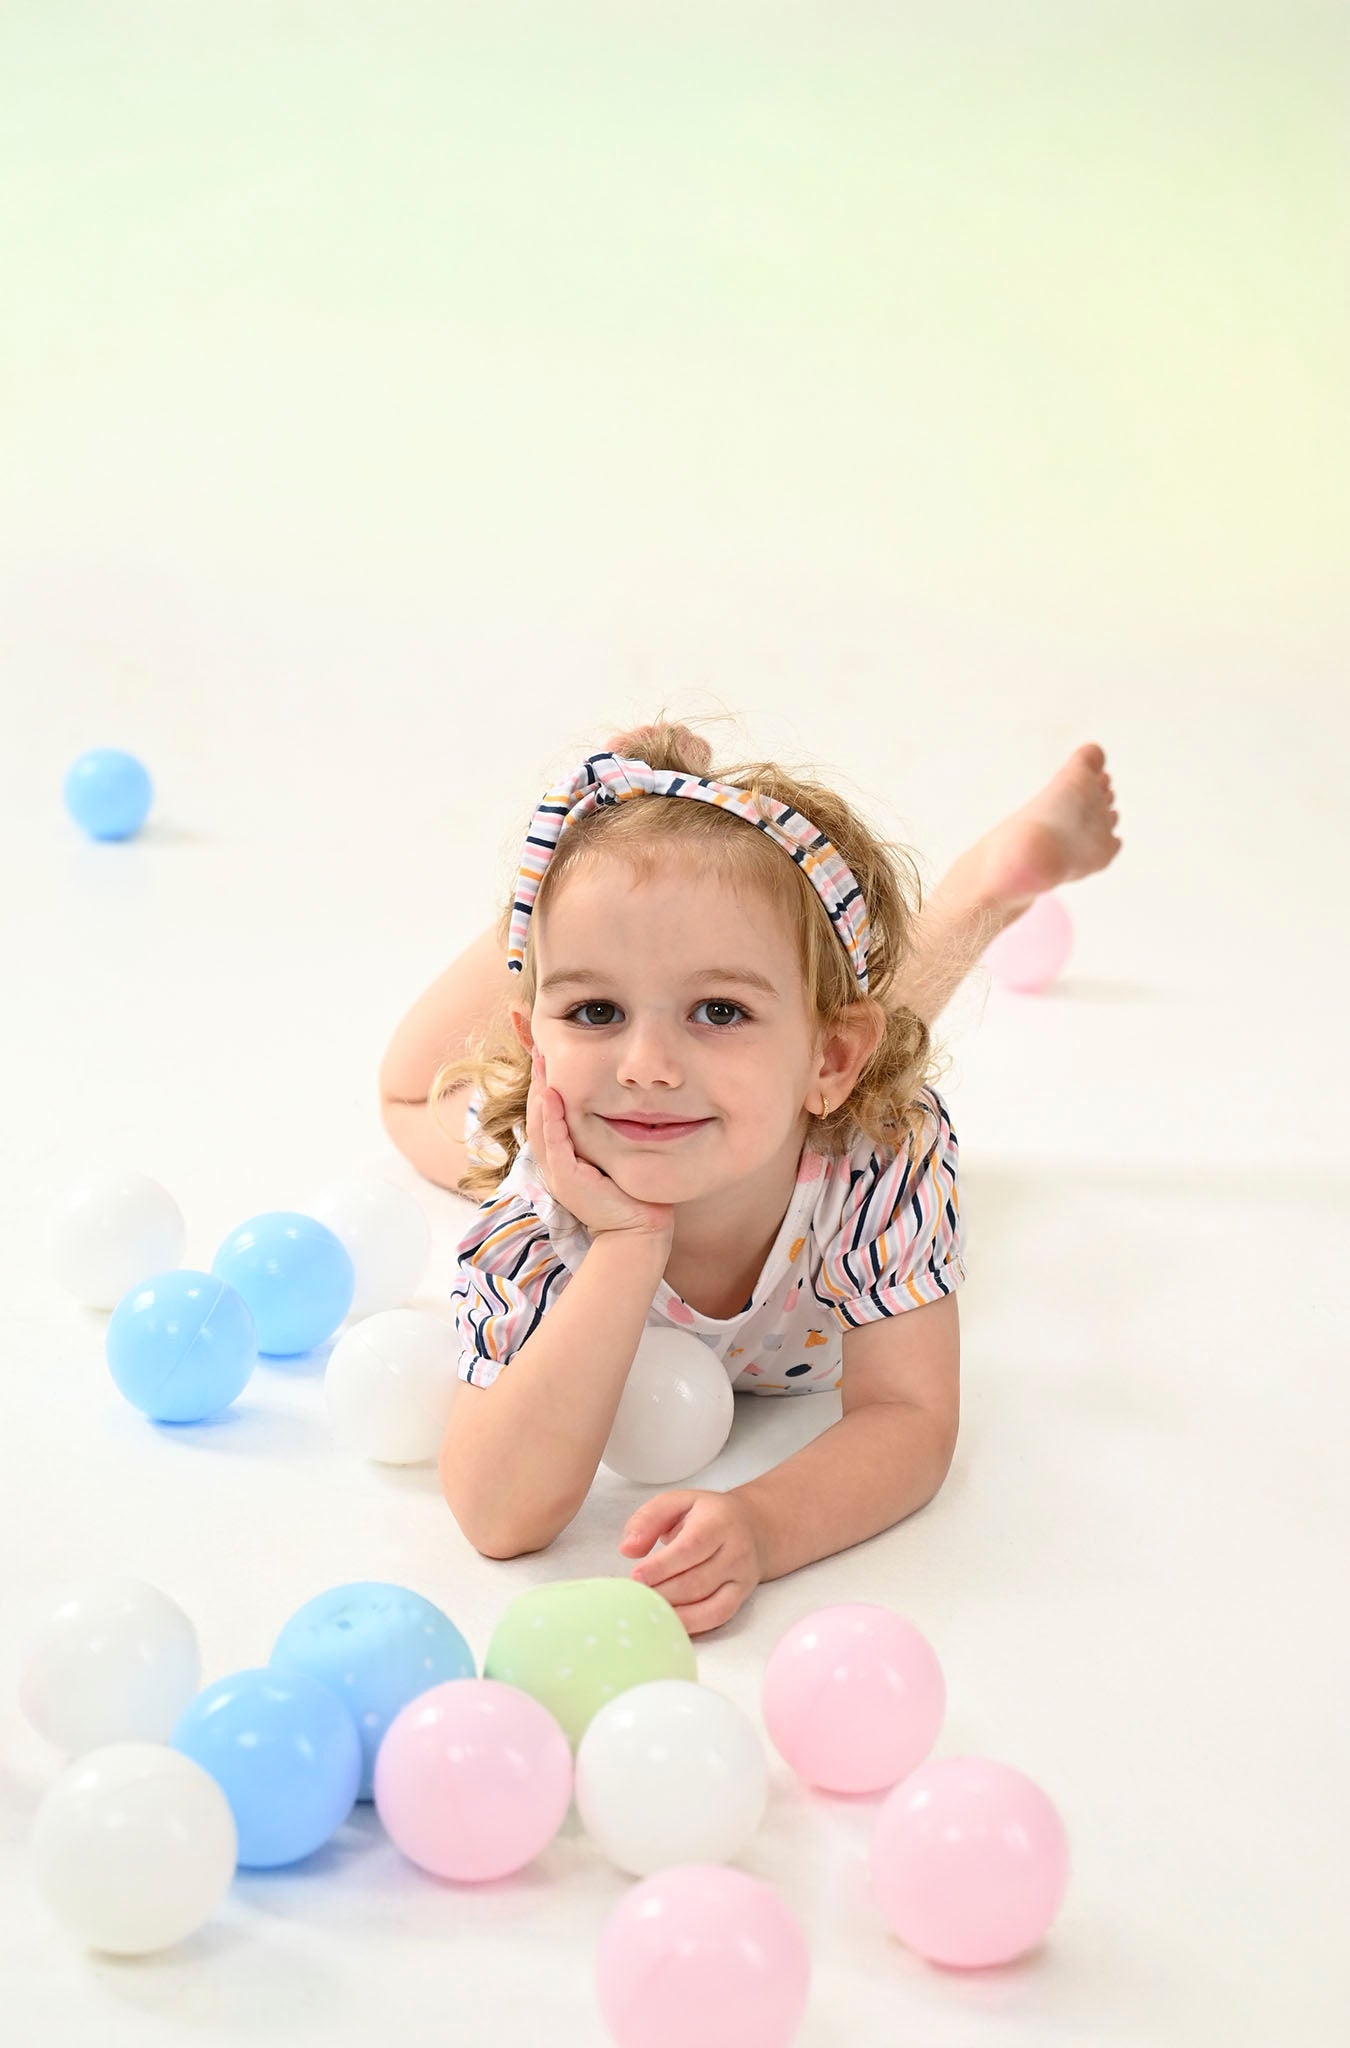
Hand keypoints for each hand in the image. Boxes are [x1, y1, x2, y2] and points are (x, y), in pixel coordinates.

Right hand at [526, 1044, 674, 1246]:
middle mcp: (555, 1163)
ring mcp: (558, 1173)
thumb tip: (620, 1103)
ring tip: (541, 1062)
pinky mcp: (567, 1180)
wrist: (637, 1230)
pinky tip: (552, 1096)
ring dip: (539, 1092)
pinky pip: (555, 1144)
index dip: (544, 1084)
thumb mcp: (614, 1157)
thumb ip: (606, 1135)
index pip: (547, 1115)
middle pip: (537, 1114)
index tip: (548, 1055)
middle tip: (539, 1048)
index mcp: (563, 1157)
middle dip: (538, 1080)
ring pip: (540, 1125)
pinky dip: (552, 1119)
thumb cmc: (631, 1195)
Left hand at [619, 1489, 763, 1635]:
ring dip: (674, 1611)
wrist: (753, 1527)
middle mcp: (735, 1550)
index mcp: (718, 1521)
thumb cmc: (707, 1514)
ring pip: (707, 1603)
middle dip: (662, 1593)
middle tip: (636, 1596)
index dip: (662, 1566)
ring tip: (648, 1608)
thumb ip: (648, 1519)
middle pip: (696, 1581)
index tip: (636, 1576)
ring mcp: (741, 1577)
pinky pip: (717, 1617)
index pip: (690, 1548)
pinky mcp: (741, 1596)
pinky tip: (669, 1622)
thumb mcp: (677, 1502)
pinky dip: (692, 1624)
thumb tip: (627, 1549)